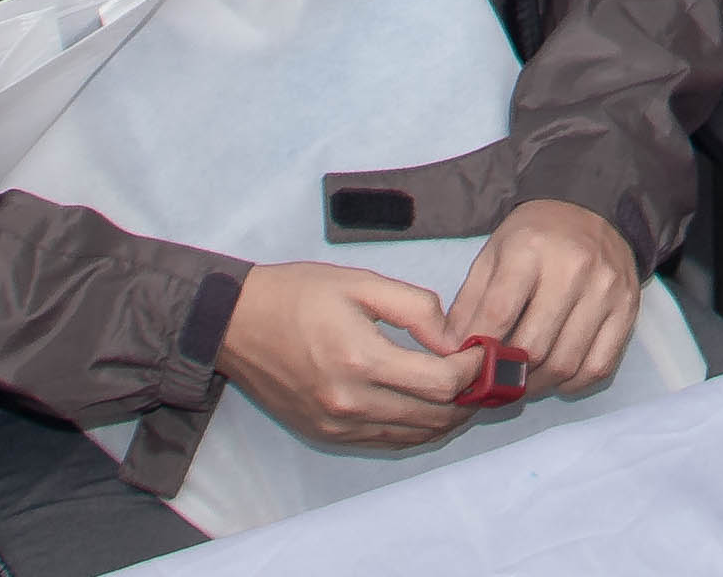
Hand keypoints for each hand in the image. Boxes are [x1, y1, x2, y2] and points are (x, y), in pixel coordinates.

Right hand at [216, 260, 479, 451]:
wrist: (236, 324)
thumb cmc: (298, 295)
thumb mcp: (361, 282)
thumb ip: (416, 307)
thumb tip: (454, 338)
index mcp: (361, 360)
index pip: (442, 383)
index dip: (475, 370)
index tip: (486, 352)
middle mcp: (350, 402)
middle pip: (435, 416)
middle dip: (469, 397)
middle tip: (485, 374)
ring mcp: (337, 425)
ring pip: (414, 435)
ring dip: (447, 417)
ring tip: (464, 390)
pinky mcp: (327, 434)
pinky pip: (387, 440)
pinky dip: (416, 428)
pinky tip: (428, 406)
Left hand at [440, 200, 642, 398]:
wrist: (592, 209)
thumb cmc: (534, 237)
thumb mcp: (493, 254)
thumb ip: (469, 302)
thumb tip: (450, 350)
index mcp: (531, 248)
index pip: (498, 313)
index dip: (478, 349)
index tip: (467, 364)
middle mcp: (574, 267)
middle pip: (533, 346)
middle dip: (506, 374)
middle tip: (492, 382)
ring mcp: (606, 290)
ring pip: (566, 363)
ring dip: (536, 385)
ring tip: (520, 383)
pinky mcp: (628, 310)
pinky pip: (598, 367)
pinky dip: (571, 384)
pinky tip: (554, 377)